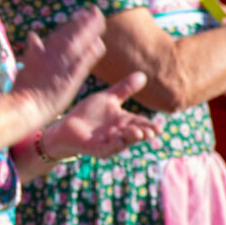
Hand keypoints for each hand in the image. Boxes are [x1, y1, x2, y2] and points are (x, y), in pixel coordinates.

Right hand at [13, 8, 107, 122]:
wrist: (25, 105)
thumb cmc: (25, 89)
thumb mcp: (26, 65)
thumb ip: (33, 50)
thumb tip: (32, 35)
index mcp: (42, 51)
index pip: (61, 34)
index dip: (73, 24)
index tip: (82, 15)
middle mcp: (52, 55)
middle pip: (70, 34)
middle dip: (83, 21)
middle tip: (94, 10)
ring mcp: (61, 65)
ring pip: (76, 42)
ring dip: (88, 30)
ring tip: (98, 17)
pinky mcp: (70, 77)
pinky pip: (82, 62)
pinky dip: (90, 52)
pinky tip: (98, 44)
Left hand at [41, 72, 157, 158]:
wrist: (66, 124)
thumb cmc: (88, 112)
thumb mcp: (107, 98)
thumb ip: (124, 89)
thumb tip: (143, 75)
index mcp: (124, 122)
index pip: (140, 123)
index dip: (149, 126)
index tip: (159, 128)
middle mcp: (120, 133)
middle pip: (135, 134)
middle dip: (143, 133)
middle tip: (151, 132)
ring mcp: (109, 142)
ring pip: (123, 141)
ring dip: (131, 138)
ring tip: (138, 133)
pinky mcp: (96, 148)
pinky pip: (107, 147)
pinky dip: (113, 144)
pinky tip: (118, 139)